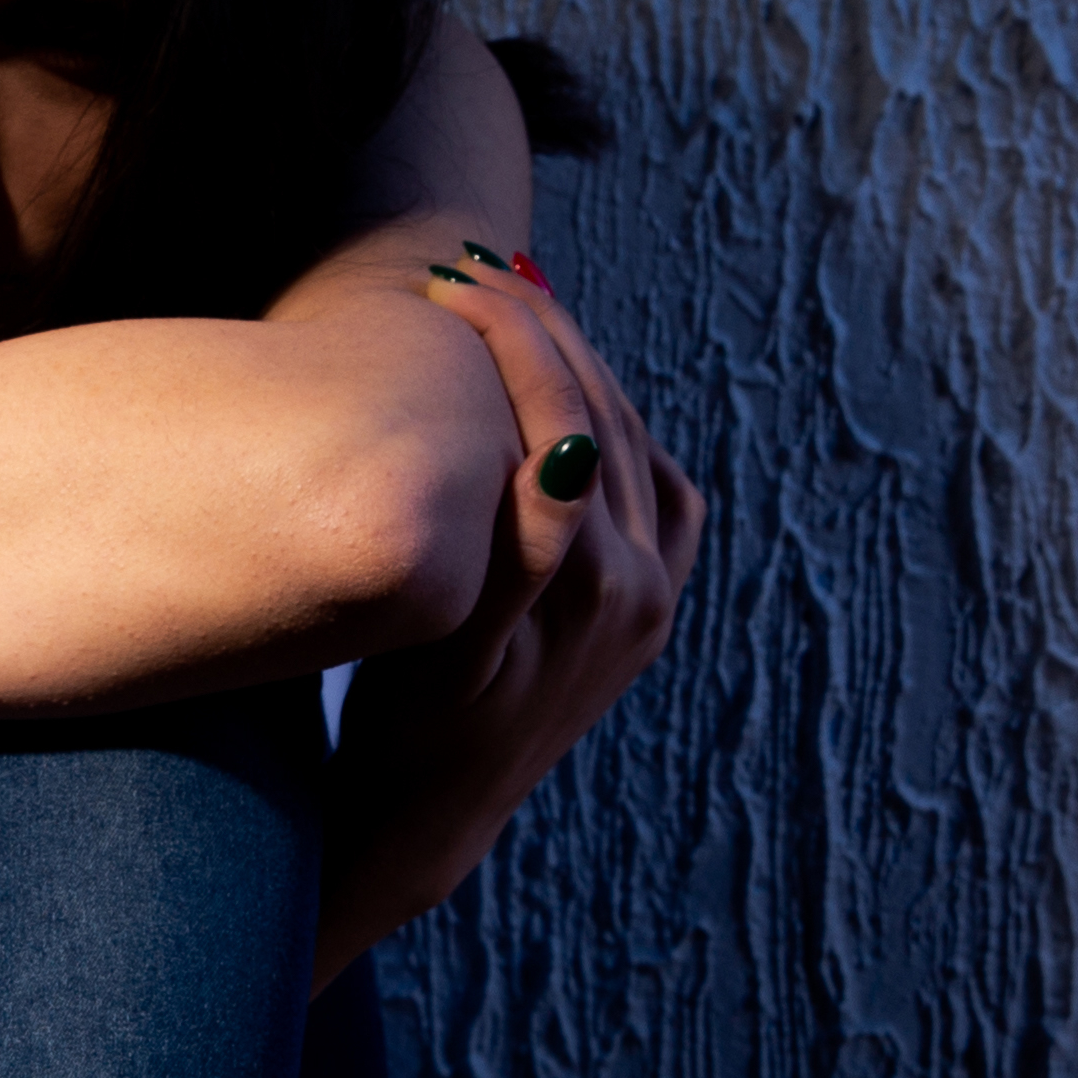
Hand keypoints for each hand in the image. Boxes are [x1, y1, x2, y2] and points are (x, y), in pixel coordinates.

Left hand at [318, 249, 705, 971]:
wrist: (421, 808)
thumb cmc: (454, 678)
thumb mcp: (528, 587)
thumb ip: (546, 504)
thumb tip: (514, 380)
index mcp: (656, 564)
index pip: (626, 417)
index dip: (572, 338)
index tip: (507, 275)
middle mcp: (643, 592)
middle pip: (605, 423)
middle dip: (543, 330)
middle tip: (469, 269)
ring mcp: (592, 629)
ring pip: (581, 463)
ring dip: (526, 367)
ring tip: (456, 303)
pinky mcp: (521, 656)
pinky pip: (541, 543)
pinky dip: (527, 466)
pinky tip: (480, 398)